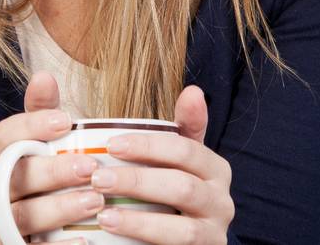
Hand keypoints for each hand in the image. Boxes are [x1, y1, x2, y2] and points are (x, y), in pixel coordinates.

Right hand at [0, 72, 104, 244]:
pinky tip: (85, 240)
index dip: (31, 126)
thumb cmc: (45, 181)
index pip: (3, 135)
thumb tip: (44, 75)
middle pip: (14, 176)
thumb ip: (43, 113)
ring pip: (20, 214)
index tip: (65, 120)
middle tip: (90, 168)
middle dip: (53, 171)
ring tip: (95, 201)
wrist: (41, 234)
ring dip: (58, 208)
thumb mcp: (45, 145)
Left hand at [88, 86, 232, 244]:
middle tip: (97, 177)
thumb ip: (182, 129)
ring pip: (181, 227)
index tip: (111, 145)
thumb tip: (193, 90)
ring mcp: (215, 234)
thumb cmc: (173, 194)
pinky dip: (144, 238)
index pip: (185, 149)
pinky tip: (114, 232)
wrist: (184, 243)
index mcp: (215, 169)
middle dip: (137, 182)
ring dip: (139, 219)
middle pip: (181, 187)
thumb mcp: (179, 160)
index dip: (148, 146)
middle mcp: (222, 201)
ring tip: (104, 212)